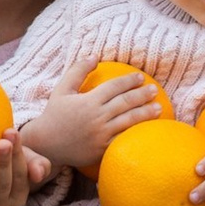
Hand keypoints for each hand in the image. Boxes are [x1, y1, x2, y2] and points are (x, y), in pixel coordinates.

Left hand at [0, 130, 50, 205]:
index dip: (17, 154)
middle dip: (3, 165)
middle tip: (1, 144)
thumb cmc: (1, 165)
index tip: (11, 132)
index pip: (20, 174)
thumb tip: (38, 173)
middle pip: (2, 186)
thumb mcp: (21, 162)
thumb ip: (37, 164)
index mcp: (18, 196)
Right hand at [22, 55, 166, 170]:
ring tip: (158, 108)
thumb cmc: (54, 114)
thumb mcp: (62, 89)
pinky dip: (136, 134)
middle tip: (154, 90)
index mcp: (88, 101)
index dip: (129, 80)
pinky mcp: (102, 149)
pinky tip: (147, 130)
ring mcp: (100, 135)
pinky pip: (123, 140)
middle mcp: (96, 117)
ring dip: (145, 113)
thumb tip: (94, 56)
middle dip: (142, 95)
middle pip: (125, 103)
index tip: (140, 77)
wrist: (46, 145)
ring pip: (128, 121)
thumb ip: (78, 71)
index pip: (114, 87)